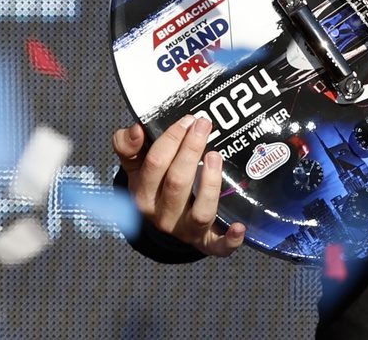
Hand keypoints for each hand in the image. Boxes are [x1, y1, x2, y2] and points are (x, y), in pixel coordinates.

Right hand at [113, 118, 246, 256]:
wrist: (166, 219)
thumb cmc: (155, 185)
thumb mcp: (136, 166)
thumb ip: (128, 145)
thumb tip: (136, 130)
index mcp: (142, 196)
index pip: (154, 164)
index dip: (171, 139)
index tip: (187, 120)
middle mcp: (162, 217)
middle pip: (177, 183)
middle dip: (191, 150)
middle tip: (204, 125)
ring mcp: (186, 231)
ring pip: (201, 212)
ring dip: (210, 183)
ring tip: (216, 156)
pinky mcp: (207, 243)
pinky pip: (219, 247)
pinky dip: (230, 239)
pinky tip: (240, 226)